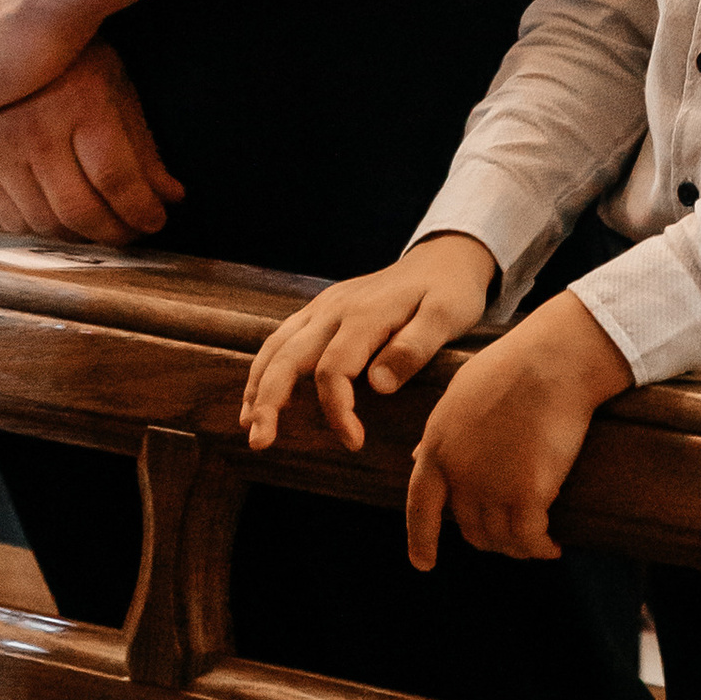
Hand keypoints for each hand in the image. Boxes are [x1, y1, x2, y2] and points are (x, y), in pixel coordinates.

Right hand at [0, 43, 182, 241]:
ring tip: (100, 225)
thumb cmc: (73, 59)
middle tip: (132, 233)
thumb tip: (171, 198)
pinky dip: (39, 228)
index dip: (142, 211)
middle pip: (78, 210)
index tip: (156, 221)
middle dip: (115, 232)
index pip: (116, 180)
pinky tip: (59, 216)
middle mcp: (34, 129)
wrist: (4, 32)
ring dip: (79, 236)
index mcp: (81, 103)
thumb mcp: (118, 89)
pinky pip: (7, 218)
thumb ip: (144, 149)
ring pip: (43, 222)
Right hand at [241, 234, 498, 455]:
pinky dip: (264, 368)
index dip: (337, 411)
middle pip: (288, 357)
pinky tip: (258, 396)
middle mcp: (335, 309)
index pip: (334, 370)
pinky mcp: (321, 308)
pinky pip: (282, 338)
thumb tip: (377, 387)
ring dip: (257, 386)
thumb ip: (414, 349)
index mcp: (366, 314)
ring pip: (276, 346)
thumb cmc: (451, 292)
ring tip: (249, 426)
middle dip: (269, 401)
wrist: (444, 256)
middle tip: (260, 443)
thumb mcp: (447, 316)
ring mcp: (324, 306)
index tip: (354, 442)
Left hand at [406, 293, 635, 569]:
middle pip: (469, 527)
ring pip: (500, 539)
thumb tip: (417, 457)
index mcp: (438, 447)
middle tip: (512, 536)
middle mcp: (459, 475)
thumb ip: (440, 432)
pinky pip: (530, 539)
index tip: (423, 563)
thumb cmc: (513, 366)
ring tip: (536, 543)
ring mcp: (492, 487)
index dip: (420, 539)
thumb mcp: (459, 394)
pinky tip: (552, 547)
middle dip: (489, 538)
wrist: (552, 361)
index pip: (420, 507)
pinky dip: (540, 548)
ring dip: (517, 547)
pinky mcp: (528, 493)